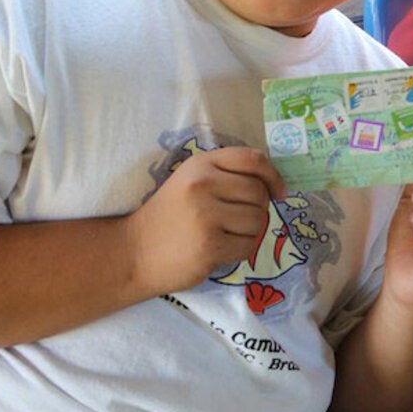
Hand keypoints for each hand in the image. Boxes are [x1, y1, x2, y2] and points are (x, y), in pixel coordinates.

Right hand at [128, 146, 285, 294]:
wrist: (134, 252)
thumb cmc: (169, 217)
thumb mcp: (191, 182)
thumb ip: (226, 175)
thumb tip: (273, 184)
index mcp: (201, 164)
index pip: (252, 159)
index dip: (273, 175)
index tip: (279, 192)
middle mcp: (203, 184)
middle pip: (259, 193)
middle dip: (257, 210)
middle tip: (237, 220)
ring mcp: (206, 215)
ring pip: (259, 221)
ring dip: (250, 233)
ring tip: (225, 235)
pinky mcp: (210, 246)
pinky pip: (248, 247)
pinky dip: (240, 252)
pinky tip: (219, 250)